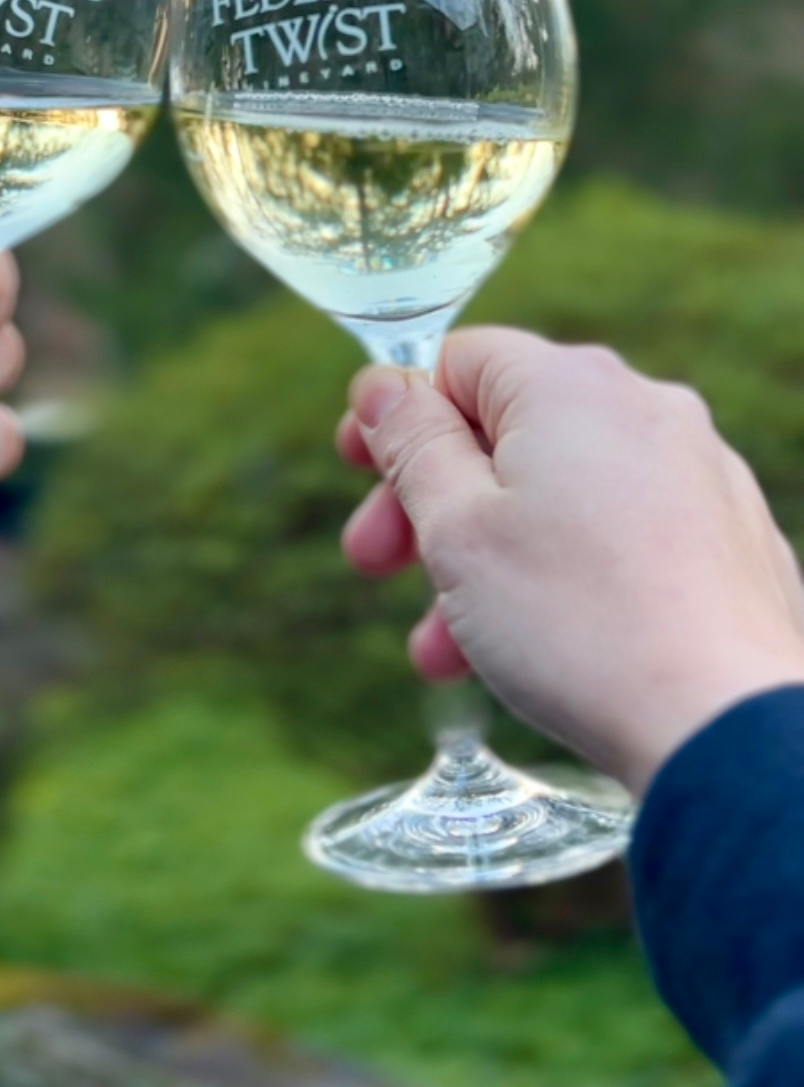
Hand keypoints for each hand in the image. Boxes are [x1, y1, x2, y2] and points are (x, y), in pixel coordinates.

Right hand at [336, 330, 803, 794]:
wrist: (727, 727)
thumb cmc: (579, 624)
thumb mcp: (457, 530)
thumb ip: (413, 445)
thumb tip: (386, 386)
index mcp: (570, 385)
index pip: (458, 359)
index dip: (396, 411)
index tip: (357, 469)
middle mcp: (645, 407)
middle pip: (506, 430)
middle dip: (429, 499)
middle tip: (375, 564)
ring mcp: (699, 471)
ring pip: (559, 493)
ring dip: (486, 555)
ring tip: (444, 647)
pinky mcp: (729, 536)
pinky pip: (620, 532)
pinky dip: (563, 573)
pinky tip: (533, 648)